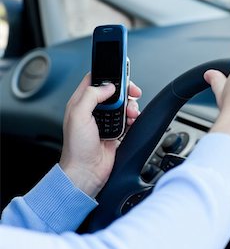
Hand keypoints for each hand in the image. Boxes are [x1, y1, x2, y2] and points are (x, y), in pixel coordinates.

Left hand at [59, 73, 141, 197]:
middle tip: (133, 92)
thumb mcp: (78, 115)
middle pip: (114, 91)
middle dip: (126, 91)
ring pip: (123, 105)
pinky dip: (133, 118)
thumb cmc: (76, 148)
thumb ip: (92, 95)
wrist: (86, 172)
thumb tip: (108, 86)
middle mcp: (93, 110)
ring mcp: (105, 121)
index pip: (95, 80)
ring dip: (130, 106)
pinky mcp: (116, 132)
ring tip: (131, 112)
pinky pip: (128, 119)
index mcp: (81, 102)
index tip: (121, 76)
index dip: (109, 76)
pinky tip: (132, 120)